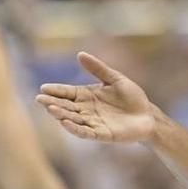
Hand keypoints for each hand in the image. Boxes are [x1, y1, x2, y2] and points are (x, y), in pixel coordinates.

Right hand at [36, 52, 156, 141]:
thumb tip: (80, 54)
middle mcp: (86, 110)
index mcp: (87, 95)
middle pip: (66, 106)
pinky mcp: (101, 134)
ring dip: (61, 115)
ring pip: (73, 119)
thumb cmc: (132, 97)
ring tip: (51, 109)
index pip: (68, 93)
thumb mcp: (115, 79)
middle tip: (40, 99)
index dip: (56, 90)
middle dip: (53, 103)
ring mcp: (93, 123)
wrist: (147, 115)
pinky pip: (85, 132)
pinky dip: (75, 128)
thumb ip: (98, 68)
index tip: (43, 87)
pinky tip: (65, 123)